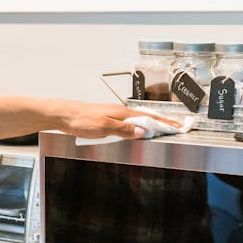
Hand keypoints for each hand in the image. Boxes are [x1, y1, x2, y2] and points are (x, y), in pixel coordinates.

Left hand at [45, 99, 181, 139]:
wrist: (63, 115)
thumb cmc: (80, 120)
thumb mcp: (104, 127)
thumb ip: (124, 129)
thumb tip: (143, 131)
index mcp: (123, 113)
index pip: (150, 118)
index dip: (165, 123)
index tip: (179, 126)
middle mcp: (120, 112)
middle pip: (147, 116)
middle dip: (163, 122)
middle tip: (177, 127)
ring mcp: (114, 114)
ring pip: (139, 119)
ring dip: (152, 123)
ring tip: (163, 128)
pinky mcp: (108, 118)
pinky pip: (129, 122)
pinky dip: (140, 125)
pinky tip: (139, 128)